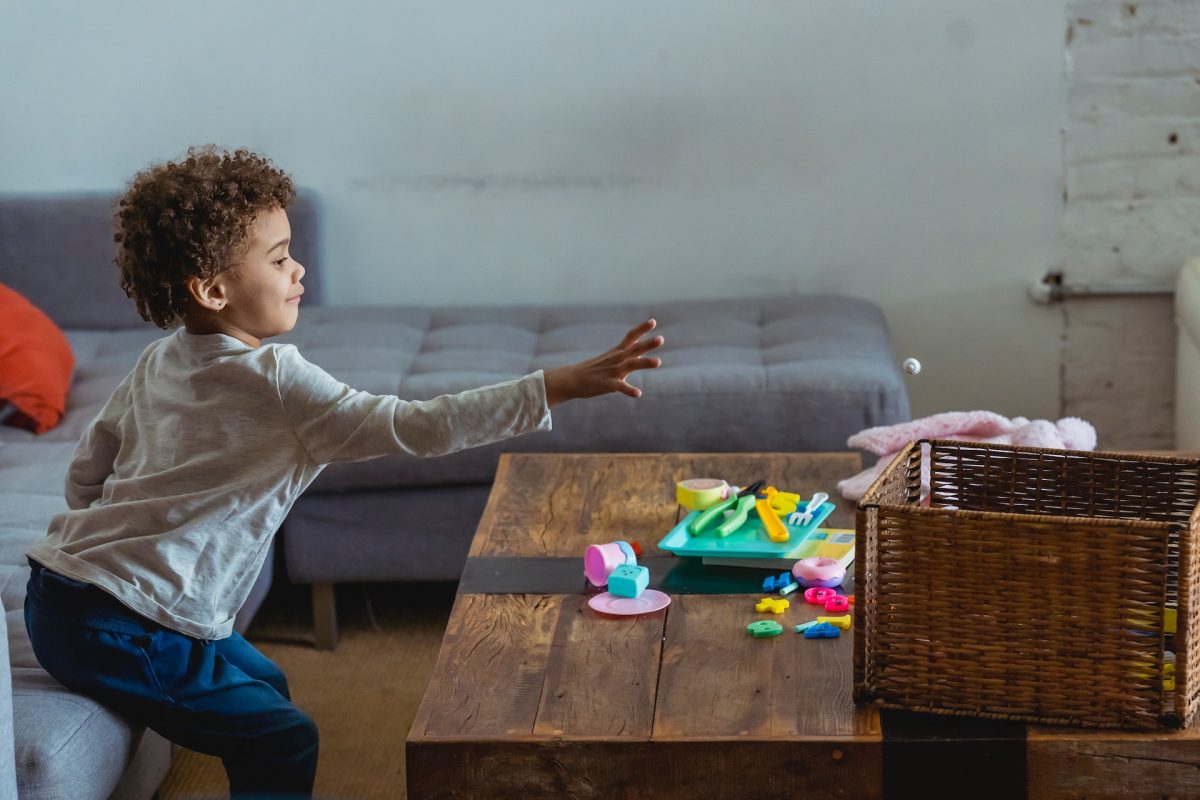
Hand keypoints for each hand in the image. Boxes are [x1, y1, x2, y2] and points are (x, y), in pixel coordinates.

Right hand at [543, 319, 663, 406]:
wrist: (571, 379)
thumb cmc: (592, 369)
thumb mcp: (609, 358)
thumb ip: (625, 354)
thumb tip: (638, 349)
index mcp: (617, 352)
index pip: (631, 337)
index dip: (642, 329)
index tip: (653, 322)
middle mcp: (617, 359)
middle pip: (635, 349)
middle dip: (648, 344)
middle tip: (661, 339)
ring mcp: (613, 371)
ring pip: (631, 365)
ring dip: (645, 363)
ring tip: (658, 362)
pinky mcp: (608, 384)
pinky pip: (620, 387)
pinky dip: (629, 390)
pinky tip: (638, 394)